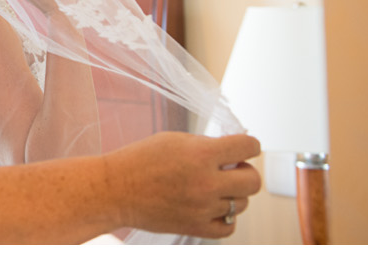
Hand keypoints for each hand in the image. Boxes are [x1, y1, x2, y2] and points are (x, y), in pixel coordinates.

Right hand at [103, 132, 261, 238]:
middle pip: (253, 181)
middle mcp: (205, 182)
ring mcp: (201, 208)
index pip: (249, 147)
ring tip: (214, 187)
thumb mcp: (176, 140)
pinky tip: (213, 207)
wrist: (114, 190)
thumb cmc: (140, 161)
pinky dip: (225, 217)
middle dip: (246, 172)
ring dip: (233, 194)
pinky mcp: (194, 227)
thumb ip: (208, 145)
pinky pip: (228, 227)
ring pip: (241, 204)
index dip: (250, 146)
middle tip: (232, 169)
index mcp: (202, 154)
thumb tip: (235, 151)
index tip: (245, 148)